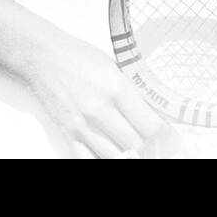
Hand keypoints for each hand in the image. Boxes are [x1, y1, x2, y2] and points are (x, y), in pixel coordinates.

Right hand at [18, 29, 180, 158]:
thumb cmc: (80, 57)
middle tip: (158, 149)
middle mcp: (100, 109)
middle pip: (134, 144)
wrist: (44, 56)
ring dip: (129, 156)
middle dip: (149, 149)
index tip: (173, 141)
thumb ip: (133, 91)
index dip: (164, 137)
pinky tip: (116, 156)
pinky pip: (87, 158)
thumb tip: (154, 114)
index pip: (149, 124)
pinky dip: (104, 160)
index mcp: (117, 88)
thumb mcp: (115, 67)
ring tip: (138, 152)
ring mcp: (82, 124)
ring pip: (114, 156)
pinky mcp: (66, 133)